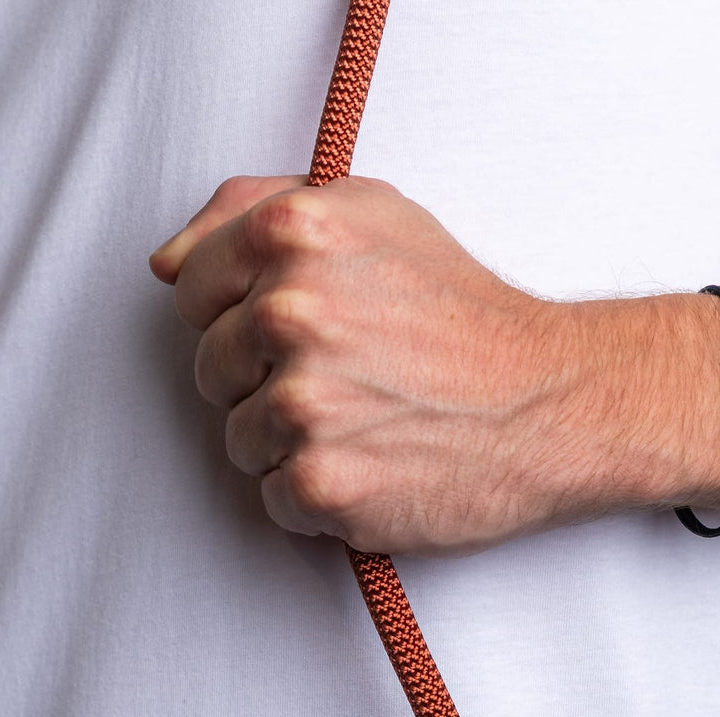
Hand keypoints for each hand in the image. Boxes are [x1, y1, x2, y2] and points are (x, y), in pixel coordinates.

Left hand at [148, 177, 719, 553]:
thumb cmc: (465, 318)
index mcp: (292, 235)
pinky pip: (275, 501)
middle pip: (212, 372)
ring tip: (370, 428)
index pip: (193, 290)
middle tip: (353, 384)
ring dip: (294, 447)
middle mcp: (290, 313)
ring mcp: (303, 404)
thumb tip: (168, 264)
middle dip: (268, 384)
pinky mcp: (323, 483)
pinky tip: (377, 469)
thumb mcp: (373, 218)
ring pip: (240, 442)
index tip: (306, 333)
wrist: (551, 405)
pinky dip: (320, 499)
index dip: (243, 317)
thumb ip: (255, 212)